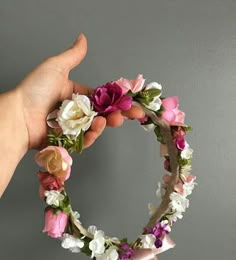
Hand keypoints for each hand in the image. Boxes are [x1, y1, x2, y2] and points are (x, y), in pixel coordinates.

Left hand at [16, 33, 143, 149]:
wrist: (20, 114)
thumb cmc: (35, 90)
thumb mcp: (56, 67)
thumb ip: (73, 56)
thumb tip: (82, 39)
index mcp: (76, 94)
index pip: (101, 97)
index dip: (116, 99)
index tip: (130, 101)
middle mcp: (76, 111)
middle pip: (102, 114)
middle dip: (118, 114)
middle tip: (133, 114)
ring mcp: (72, 126)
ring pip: (95, 127)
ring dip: (106, 123)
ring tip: (111, 119)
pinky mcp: (68, 140)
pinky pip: (85, 139)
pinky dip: (92, 135)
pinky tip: (96, 127)